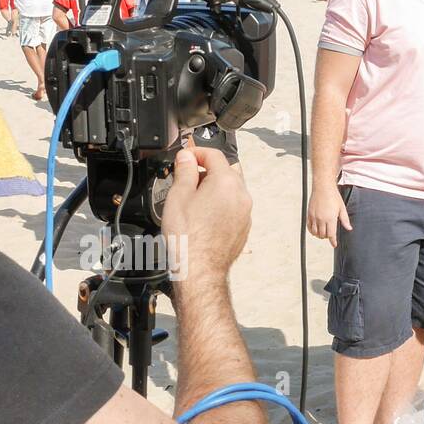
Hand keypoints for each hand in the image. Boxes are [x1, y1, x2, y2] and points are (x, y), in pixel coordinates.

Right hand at [160, 143, 251, 279]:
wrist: (199, 271)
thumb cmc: (187, 238)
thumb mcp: (178, 196)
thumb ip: (184, 170)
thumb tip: (187, 157)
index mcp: (226, 182)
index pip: (213, 154)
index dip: (196, 152)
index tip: (184, 157)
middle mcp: (241, 195)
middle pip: (226, 171)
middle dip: (207, 170)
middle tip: (187, 179)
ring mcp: (245, 213)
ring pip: (231, 190)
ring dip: (214, 188)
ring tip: (193, 201)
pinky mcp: (243, 228)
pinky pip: (233, 208)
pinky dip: (220, 206)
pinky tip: (202, 218)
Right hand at [306, 184, 349, 246]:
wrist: (323, 188)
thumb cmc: (333, 196)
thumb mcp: (342, 208)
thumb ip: (345, 220)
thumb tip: (349, 228)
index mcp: (331, 218)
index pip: (331, 234)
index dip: (333, 241)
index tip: (334, 244)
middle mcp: (322, 219)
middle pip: (323, 235)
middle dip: (326, 237)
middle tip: (329, 235)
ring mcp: (314, 217)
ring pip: (315, 232)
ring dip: (319, 235)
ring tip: (322, 233)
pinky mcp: (309, 214)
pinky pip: (309, 227)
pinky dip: (312, 231)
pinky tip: (315, 230)